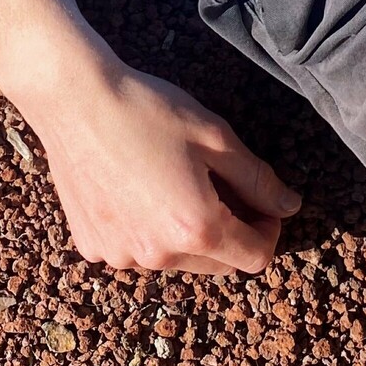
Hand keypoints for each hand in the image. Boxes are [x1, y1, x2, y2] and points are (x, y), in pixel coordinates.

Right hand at [5, 40, 300, 274]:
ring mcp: (121, 255)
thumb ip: (258, 179)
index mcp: (197, 229)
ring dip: (189, 235)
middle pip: (218, 264)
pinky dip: (148, 231)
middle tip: (223, 186)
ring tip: (177, 182)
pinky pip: (136, 251)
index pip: (255, 257)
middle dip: (232, 232)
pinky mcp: (93, 246)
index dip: (269, 229)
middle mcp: (158, 256)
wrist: (75, 101)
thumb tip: (290, 206)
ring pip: (177, 260)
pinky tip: (139, 188)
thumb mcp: (217, 137)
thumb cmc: (148, 111)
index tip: (263, 201)